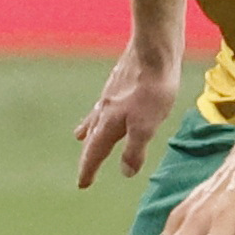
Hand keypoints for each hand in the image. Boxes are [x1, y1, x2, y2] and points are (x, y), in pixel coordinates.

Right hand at [75, 44, 178, 188]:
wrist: (154, 50)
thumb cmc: (152, 89)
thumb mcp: (147, 125)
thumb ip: (134, 150)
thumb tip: (125, 172)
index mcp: (109, 123)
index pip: (95, 152)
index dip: (88, 169)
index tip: (82, 185)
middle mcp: (105, 109)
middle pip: (92, 137)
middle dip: (88, 155)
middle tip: (83, 171)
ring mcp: (111, 94)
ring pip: (95, 117)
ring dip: (89, 130)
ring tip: (80, 136)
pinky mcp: (120, 81)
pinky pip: (105, 103)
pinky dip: (100, 112)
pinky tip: (107, 105)